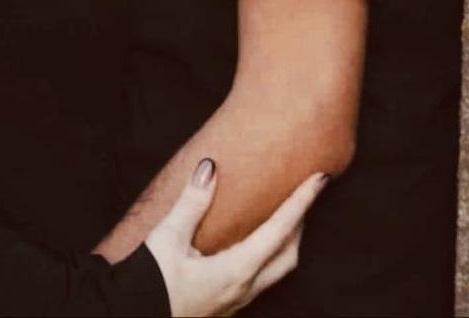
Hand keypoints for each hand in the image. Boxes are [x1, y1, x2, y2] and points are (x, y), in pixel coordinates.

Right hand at [144, 158, 326, 316]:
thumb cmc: (146, 285)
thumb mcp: (167, 239)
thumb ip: (192, 201)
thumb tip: (210, 165)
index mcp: (236, 272)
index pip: (282, 229)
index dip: (303, 200)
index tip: (321, 177)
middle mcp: (242, 290)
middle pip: (288, 253)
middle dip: (301, 221)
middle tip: (305, 191)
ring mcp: (233, 303)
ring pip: (275, 270)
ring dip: (285, 241)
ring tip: (284, 213)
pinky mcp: (222, 307)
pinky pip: (258, 280)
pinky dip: (268, 255)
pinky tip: (253, 243)